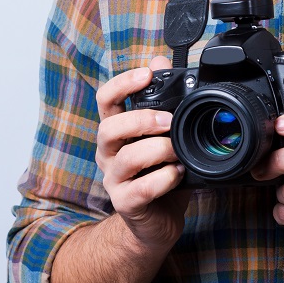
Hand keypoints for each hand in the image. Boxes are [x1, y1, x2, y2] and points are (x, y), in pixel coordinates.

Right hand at [95, 56, 191, 250]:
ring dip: (156, 150)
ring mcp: (114, 180)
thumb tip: (161, 59)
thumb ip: (162, 99)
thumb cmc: (160, 174)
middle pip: (108, 128)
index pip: (105, 100)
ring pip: (125, 158)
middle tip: (169, 120)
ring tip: (177, 152)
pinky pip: (140, 189)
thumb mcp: (164, 134)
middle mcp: (108, 154)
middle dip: (140, 119)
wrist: (156, 223)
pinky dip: (163, 179)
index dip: (122, 83)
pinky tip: (177, 174)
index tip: (147, 73)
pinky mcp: (126, 204)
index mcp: (116, 132)